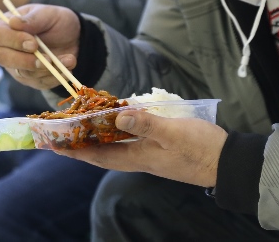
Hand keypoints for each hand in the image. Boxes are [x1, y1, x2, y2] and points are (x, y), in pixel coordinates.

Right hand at [0, 3, 80, 90]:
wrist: (72, 37)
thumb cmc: (55, 21)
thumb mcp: (49, 14)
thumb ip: (33, 19)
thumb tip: (13, 22)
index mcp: (6, 26)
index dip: (14, 41)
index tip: (34, 43)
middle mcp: (6, 48)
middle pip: (4, 58)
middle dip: (27, 61)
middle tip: (49, 59)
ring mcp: (16, 65)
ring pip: (24, 73)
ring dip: (48, 69)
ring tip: (69, 60)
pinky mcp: (30, 79)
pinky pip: (38, 83)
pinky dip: (55, 77)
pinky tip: (68, 69)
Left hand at [58, 111, 228, 187]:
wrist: (226, 162)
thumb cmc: (199, 148)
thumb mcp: (173, 133)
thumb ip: (146, 124)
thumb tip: (118, 115)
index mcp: (136, 157)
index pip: (96, 154)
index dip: (73, 149)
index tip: (52, 143)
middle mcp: (138, 157)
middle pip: (101, 152)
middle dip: (78, 144)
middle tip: (58, 134)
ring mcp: (148, 154)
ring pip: (113, 146)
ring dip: (95, 137)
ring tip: (78, 126)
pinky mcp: (158, 148)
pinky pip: (128, 140)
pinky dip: (116, 131)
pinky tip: (116, 120)